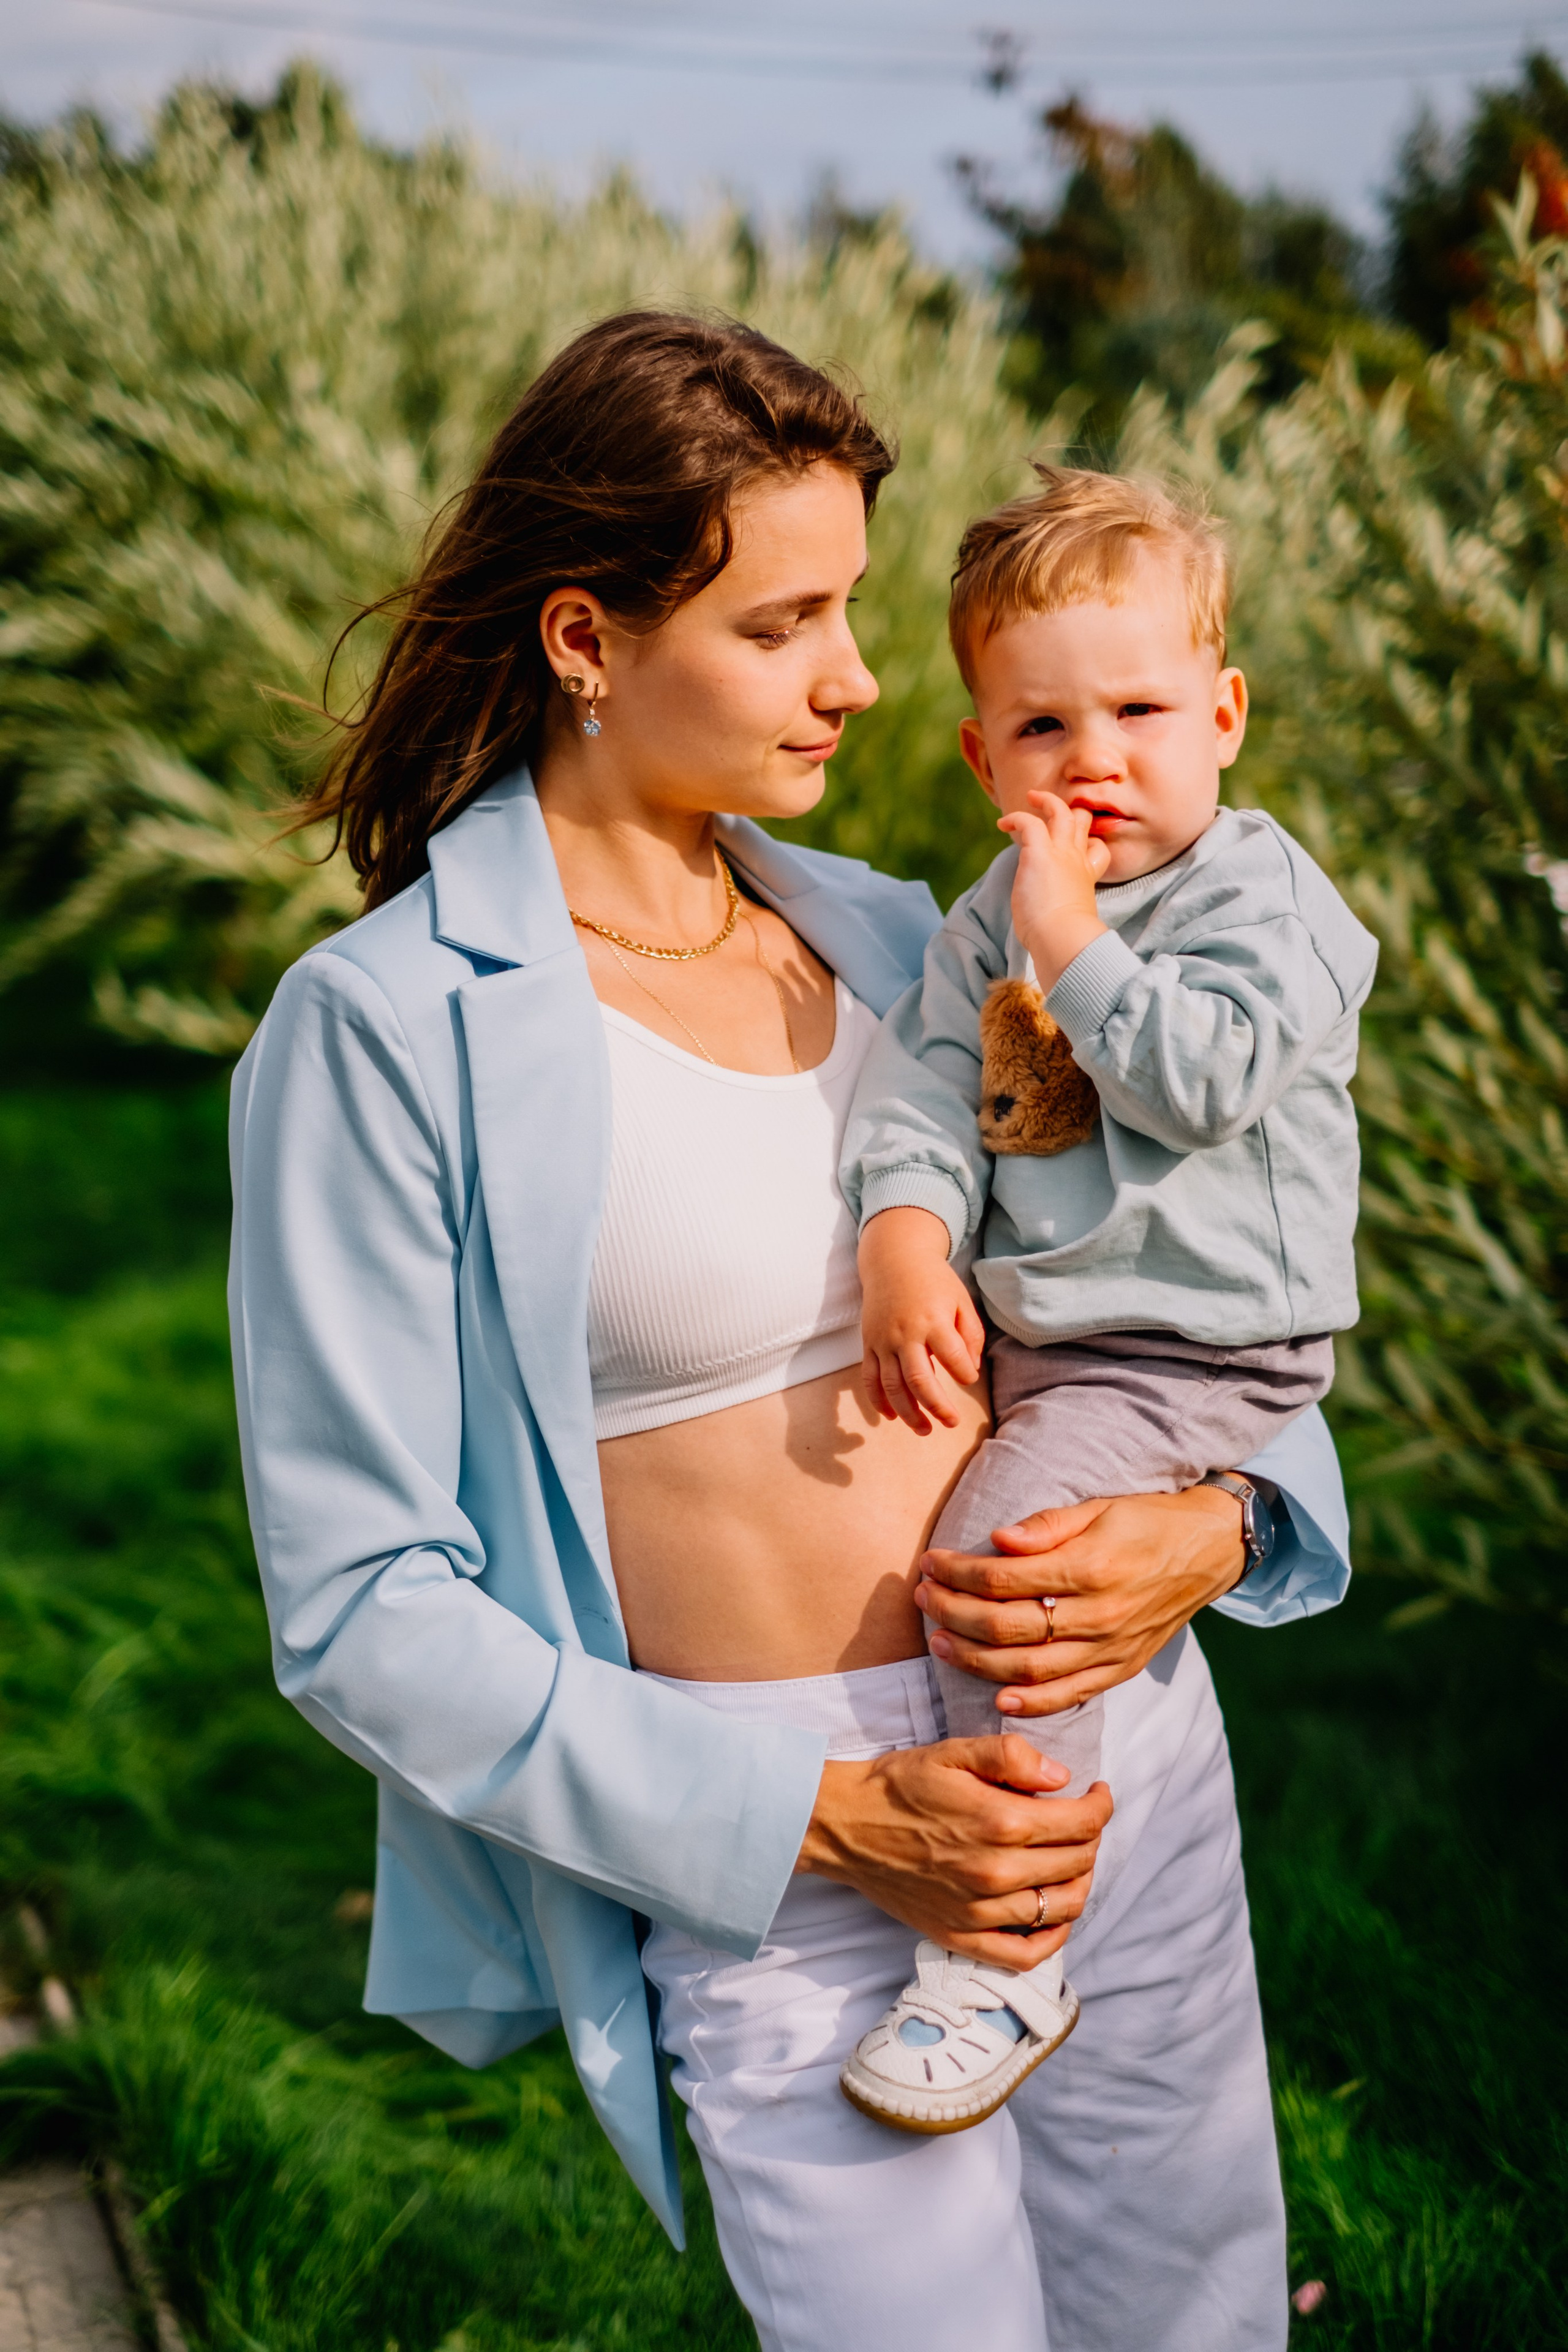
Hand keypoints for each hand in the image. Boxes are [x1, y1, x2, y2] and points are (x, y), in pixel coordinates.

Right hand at [797, 1734, 1112, 1970]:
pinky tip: (1054, 1914)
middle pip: (1078, 1863)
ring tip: (1072, 1860)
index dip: (1101, 1806)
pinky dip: (1052, 1938)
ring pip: (1062, 1908)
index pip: (1082, 1823)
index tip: (1097, 1793)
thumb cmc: (899, 1785)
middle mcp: (996, 1872)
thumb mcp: (953, 1751)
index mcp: (999, 1822)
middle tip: (1081, 1820)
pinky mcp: (961, 1936)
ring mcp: (979, 1911)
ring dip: (1081, 1882)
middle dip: (1091, 1838)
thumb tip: (1061, 1777)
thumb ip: (1011, 1756)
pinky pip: (1025, 1954)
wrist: (844, 1827)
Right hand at [859, 1206, 984, 1433]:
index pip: (954, 1359)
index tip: (969, 1378)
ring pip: (892, 1386)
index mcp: (933, 1320)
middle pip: (919, 1380)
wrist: (893, 1258)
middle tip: (951, 1423)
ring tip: (925, 1429)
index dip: (965, 1374)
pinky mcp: (868, 1344)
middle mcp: (905, 1333)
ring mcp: (883, 1340)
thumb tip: (970, 1370)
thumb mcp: (961, 1300)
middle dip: (937, 1407)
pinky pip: (870, 1378)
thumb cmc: (933, 1280)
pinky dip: (878, 1401)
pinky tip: (892, 1416)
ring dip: (908, 1413)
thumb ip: (972, 1335)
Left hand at [916, 1484, 1246, 1715]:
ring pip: (1028, 1668)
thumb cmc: (1147, 1521)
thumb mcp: (1099, 1507)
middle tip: (922, 1598)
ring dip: (974, 1659)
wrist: (1209, 1551)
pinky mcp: (1122, 1668)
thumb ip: (1047, 1526)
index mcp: (1090, 1566)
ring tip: (939, 1642)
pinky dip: (1029, 1703)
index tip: (929, 1562)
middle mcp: (1099, 1613)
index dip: (957, 1572)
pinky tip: (995, 1697)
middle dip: (953, 1613)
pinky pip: (1069, 1695)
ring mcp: (1111, 1647)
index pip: (1004, 1578)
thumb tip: (997, 1541)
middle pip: (1006, 1627)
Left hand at [998, 792, 1110, 990]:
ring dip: (1045, 802)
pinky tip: (1003, 823)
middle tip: (1053, 813)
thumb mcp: (1071, 928)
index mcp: (1086, 878)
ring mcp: (1061, 853)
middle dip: (1072, 814)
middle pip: (1083, 823)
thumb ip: (1067, 923)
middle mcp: (1077, 861)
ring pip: (1061, 812)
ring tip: (1031, 798)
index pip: (1096, 851)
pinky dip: (1016, 818)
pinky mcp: (1039, 853)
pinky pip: (1029, 822)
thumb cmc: (1066, 942)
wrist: (1063, 940)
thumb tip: (1056, 946)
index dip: (1088, 845)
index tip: (1076, 848)